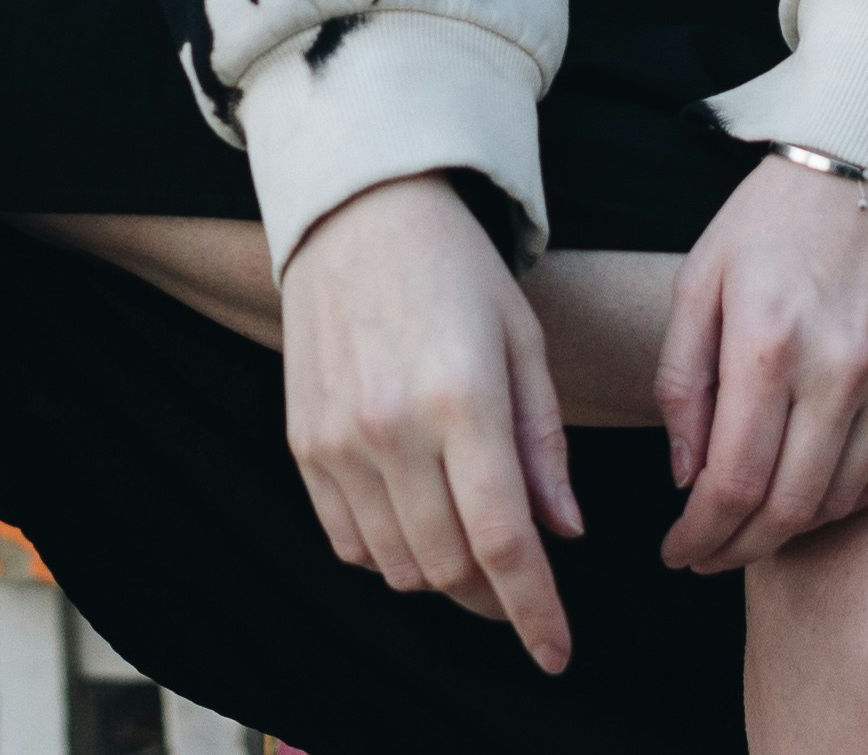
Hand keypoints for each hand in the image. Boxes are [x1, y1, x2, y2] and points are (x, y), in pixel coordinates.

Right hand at [279, 173, 584, 671]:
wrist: (356, 214)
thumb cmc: (457, 271)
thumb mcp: (523, 342)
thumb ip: (543, 445)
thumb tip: (563, 533)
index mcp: (463, 399)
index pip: (504, 541)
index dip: (535, 611)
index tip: (558, 653)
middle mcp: (392, 428)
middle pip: (450, 568)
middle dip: (496, 599)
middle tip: (524, 587)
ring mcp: (338, 441)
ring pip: (399, 566)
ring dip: (445, 578)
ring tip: (473, 544)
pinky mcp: (304, 445)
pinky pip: (348, 542)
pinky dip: (390, 554)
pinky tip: (419, 521)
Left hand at [655, 153, 867, 574]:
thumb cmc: (774, 218)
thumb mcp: (702, 279)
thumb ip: (684, 380)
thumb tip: (685, 475)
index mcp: (768, 342)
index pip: (734, 481)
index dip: (701, 533)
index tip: (677, 551)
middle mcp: (839, 370)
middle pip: (788, 507)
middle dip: (738, 548)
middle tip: (708, 556)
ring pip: (840, 501)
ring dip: (790, 532)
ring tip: (751, 529)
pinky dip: (842, 502)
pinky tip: (808, 496)